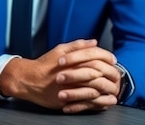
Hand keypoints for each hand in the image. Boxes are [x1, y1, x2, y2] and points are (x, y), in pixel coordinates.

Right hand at [0, 39, 122, 112]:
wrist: (30, 81)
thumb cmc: (44, 65)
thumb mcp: (60, 50)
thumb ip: (78, 45)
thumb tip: (94, 42)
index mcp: (72, 60)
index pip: (96, 57)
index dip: (107, 58)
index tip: (112, 59)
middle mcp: (72, 74)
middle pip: (97, 73)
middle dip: (109, 73)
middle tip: (115, 74)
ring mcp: (71, 88)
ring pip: (94, 89)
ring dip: (105, 88)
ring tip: (111, 87)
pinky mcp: (69, 100)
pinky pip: (87, 103)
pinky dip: (97, 101)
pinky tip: (102, 99)